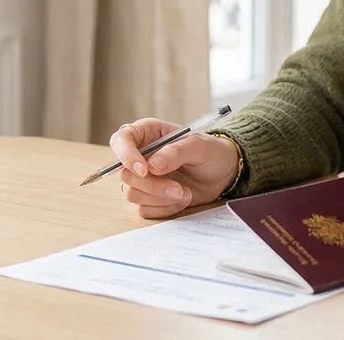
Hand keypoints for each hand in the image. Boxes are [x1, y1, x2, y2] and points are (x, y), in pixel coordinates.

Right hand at [108, 118, 240, 218]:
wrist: (222, 174)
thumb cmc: (210, 152)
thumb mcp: (199, 146)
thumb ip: (176, 152)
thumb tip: (152, 166)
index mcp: (147, 134)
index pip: (121, 140)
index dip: (126, 156)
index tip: (145, 170)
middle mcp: (140, 156)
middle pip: (125, 174)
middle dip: (153, 185)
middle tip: (179, 188)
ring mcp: (142, 178)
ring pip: (133, 194)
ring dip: (161, 198)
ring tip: (186, 192)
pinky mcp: (148, 198)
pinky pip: (144, 209)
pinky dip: (165, 208)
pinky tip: (182, 199)